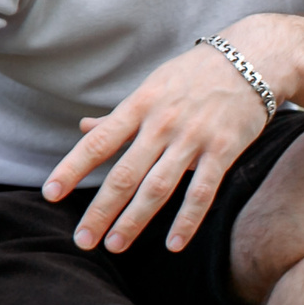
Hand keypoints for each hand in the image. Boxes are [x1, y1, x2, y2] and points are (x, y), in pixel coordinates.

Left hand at [44, 36, 276, 253]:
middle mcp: (162, 123)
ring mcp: (193, 138)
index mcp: (140, 105)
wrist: (253, 59)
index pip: (98, 142)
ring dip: (135, 220)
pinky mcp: (223, 150)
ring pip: (158, 187)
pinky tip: (173, 244)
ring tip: (115, 245)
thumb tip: (84, 128)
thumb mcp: (153, 86)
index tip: (51, 193)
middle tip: (82, 240)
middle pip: (125, 174)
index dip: (72, 168)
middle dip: (101, 210)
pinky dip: (187, 220)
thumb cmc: (195, 74)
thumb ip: (120, 115)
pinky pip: (202, 192)